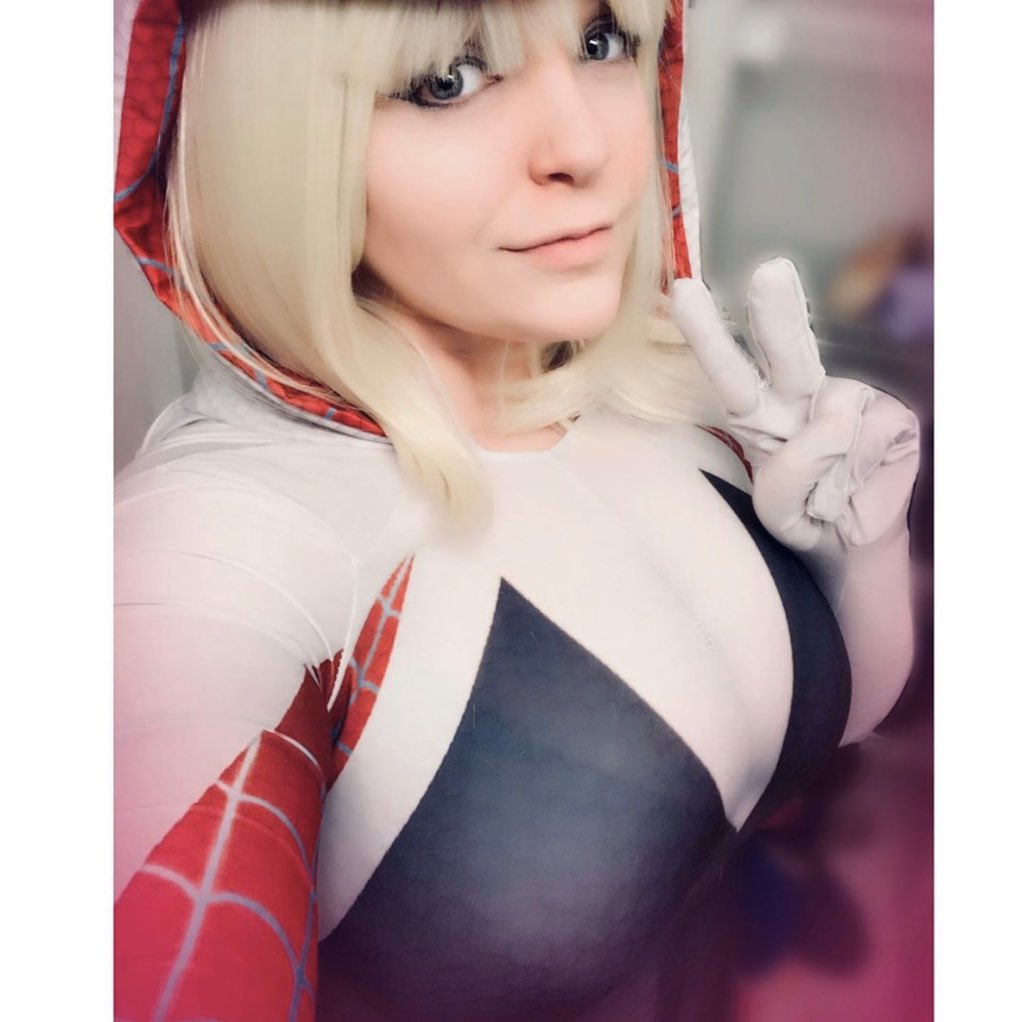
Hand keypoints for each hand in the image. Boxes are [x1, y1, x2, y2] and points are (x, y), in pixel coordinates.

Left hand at [670, 258, 919, 553]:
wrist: (858, 543)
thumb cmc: (807, 517)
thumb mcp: (779, 512)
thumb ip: (788, 477)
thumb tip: (836, 423)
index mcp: (758, 414)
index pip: (729, 371)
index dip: (708, 334)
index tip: (683, 291)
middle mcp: (801, 396)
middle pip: (785, 351)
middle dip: (777, 314)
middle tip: (771, 272)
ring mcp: (851, 400)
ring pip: (836, 410)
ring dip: (829, 461)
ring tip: (832, 491)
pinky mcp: (892, 416)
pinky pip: (871, 436)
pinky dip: (863, 468)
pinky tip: (862, 479)